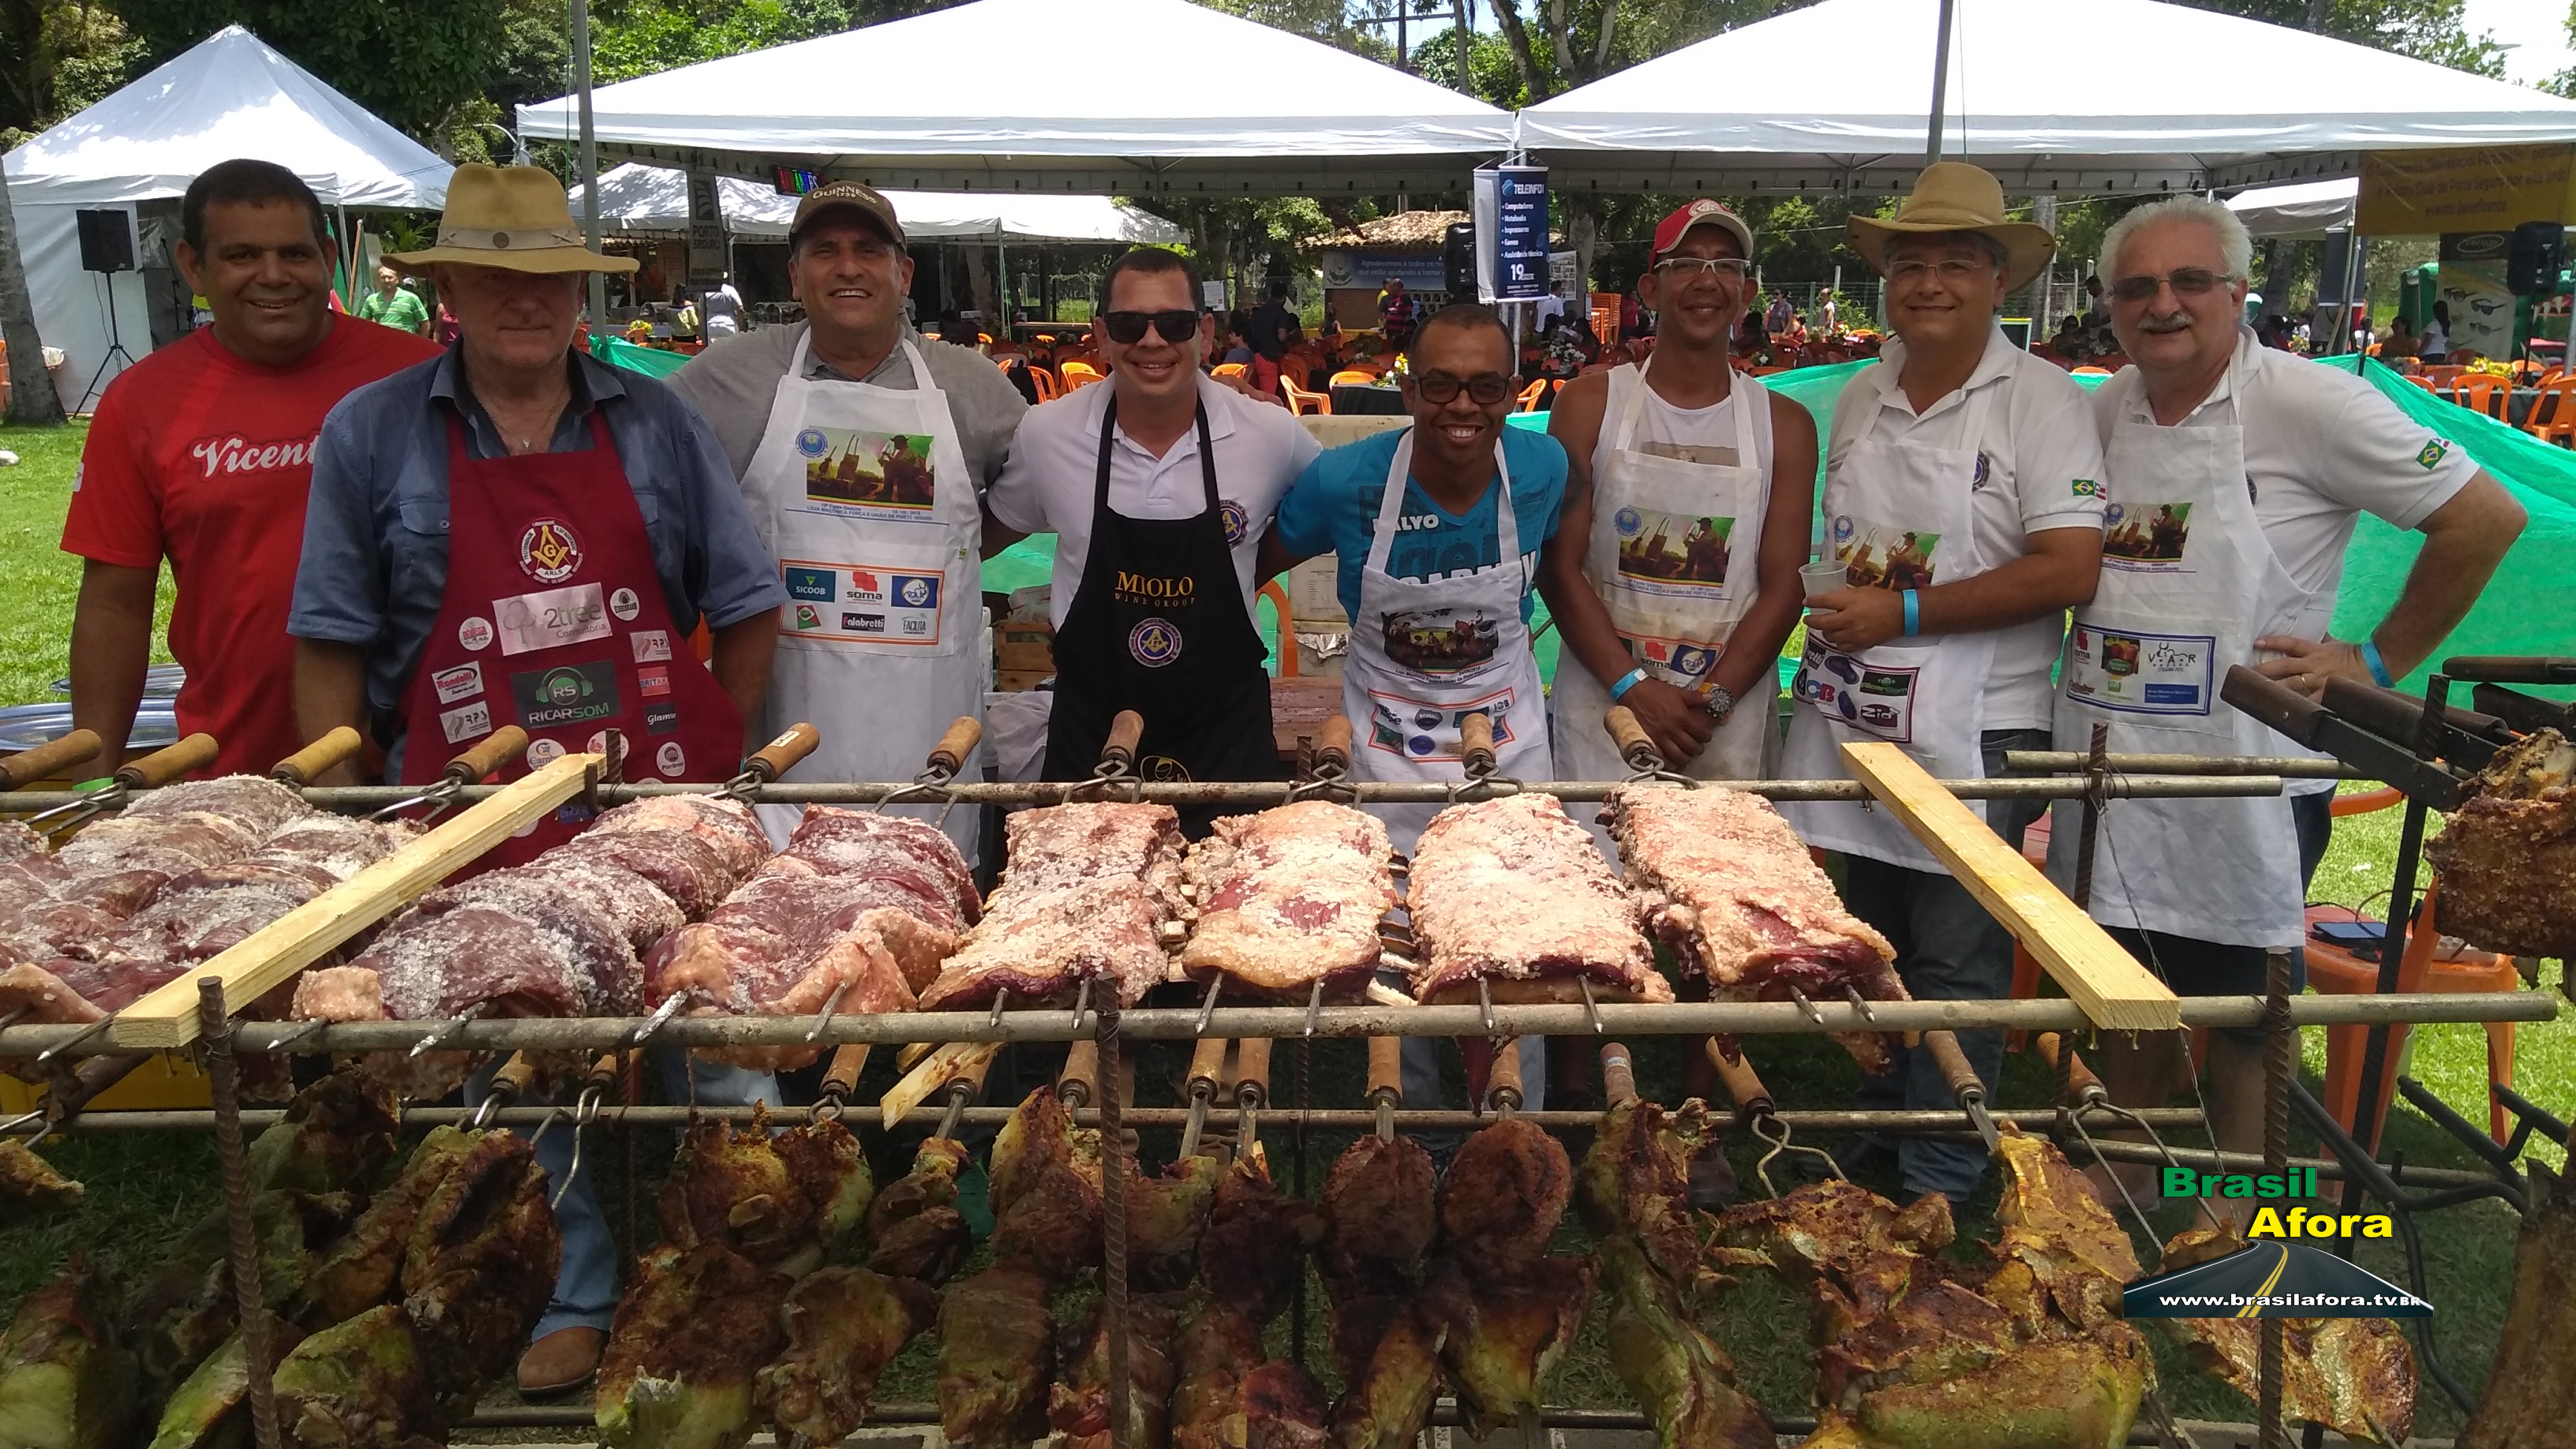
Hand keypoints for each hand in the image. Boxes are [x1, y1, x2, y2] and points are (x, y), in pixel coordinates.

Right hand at [1618, 678, 1714, 765]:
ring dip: (1685, 758)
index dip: (1706, 737)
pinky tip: (1672, 762)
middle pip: (1691, 747)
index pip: (1700, 733)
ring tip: (1687, 756)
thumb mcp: (1678, 692)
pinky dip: (1668, 762)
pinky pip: (1660, 757)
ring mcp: (1660, 737)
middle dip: (1697, 749)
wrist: (1634, 692)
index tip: (1706, 737)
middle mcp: (1673, 730)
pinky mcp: (1649, 741)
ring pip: (1677, 755)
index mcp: (1682, 718)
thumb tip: (1712, 698)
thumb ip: (1696, 697)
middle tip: (1698, 748)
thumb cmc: (1656, 691)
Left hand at [1808, 587, 1905, 652]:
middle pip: (1822, 623)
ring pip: (1829, 637)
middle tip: (1808, 619)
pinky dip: (1837, 642)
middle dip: (1811, 621)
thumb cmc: (1882, 599)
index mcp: (1849, 602)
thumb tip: (1830, 598)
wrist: (1901, 614)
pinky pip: (1841, 647)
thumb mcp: (1862, 591)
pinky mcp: (1860, 644)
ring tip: (1825, 628)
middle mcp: (1848, 619)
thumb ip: (1845, 595)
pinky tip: (1838, 638)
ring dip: (1825, 632)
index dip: (1812, 601)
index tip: (1805, 601)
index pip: (1824, 601)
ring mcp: (1853, 634)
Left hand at [2253, 636, 2373, 699]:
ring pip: (2290, 685)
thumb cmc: (2352, 653)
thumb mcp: (2333, 644)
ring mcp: (2317, 680)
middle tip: (2244, 674)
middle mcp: (2312, 665)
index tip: (2257, 643)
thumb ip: (2320, 642)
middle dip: (2263, 670)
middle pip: (2283, 666)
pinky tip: (2282, 712)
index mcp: (2314, 651)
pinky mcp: (2325, 694)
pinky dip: (2296, 707)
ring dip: (2272, 689)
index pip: (2290, 644)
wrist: (2373, 663)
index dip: (2273, 642)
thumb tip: (2315, 635)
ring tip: (2254, 693)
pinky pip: (2308, 702)